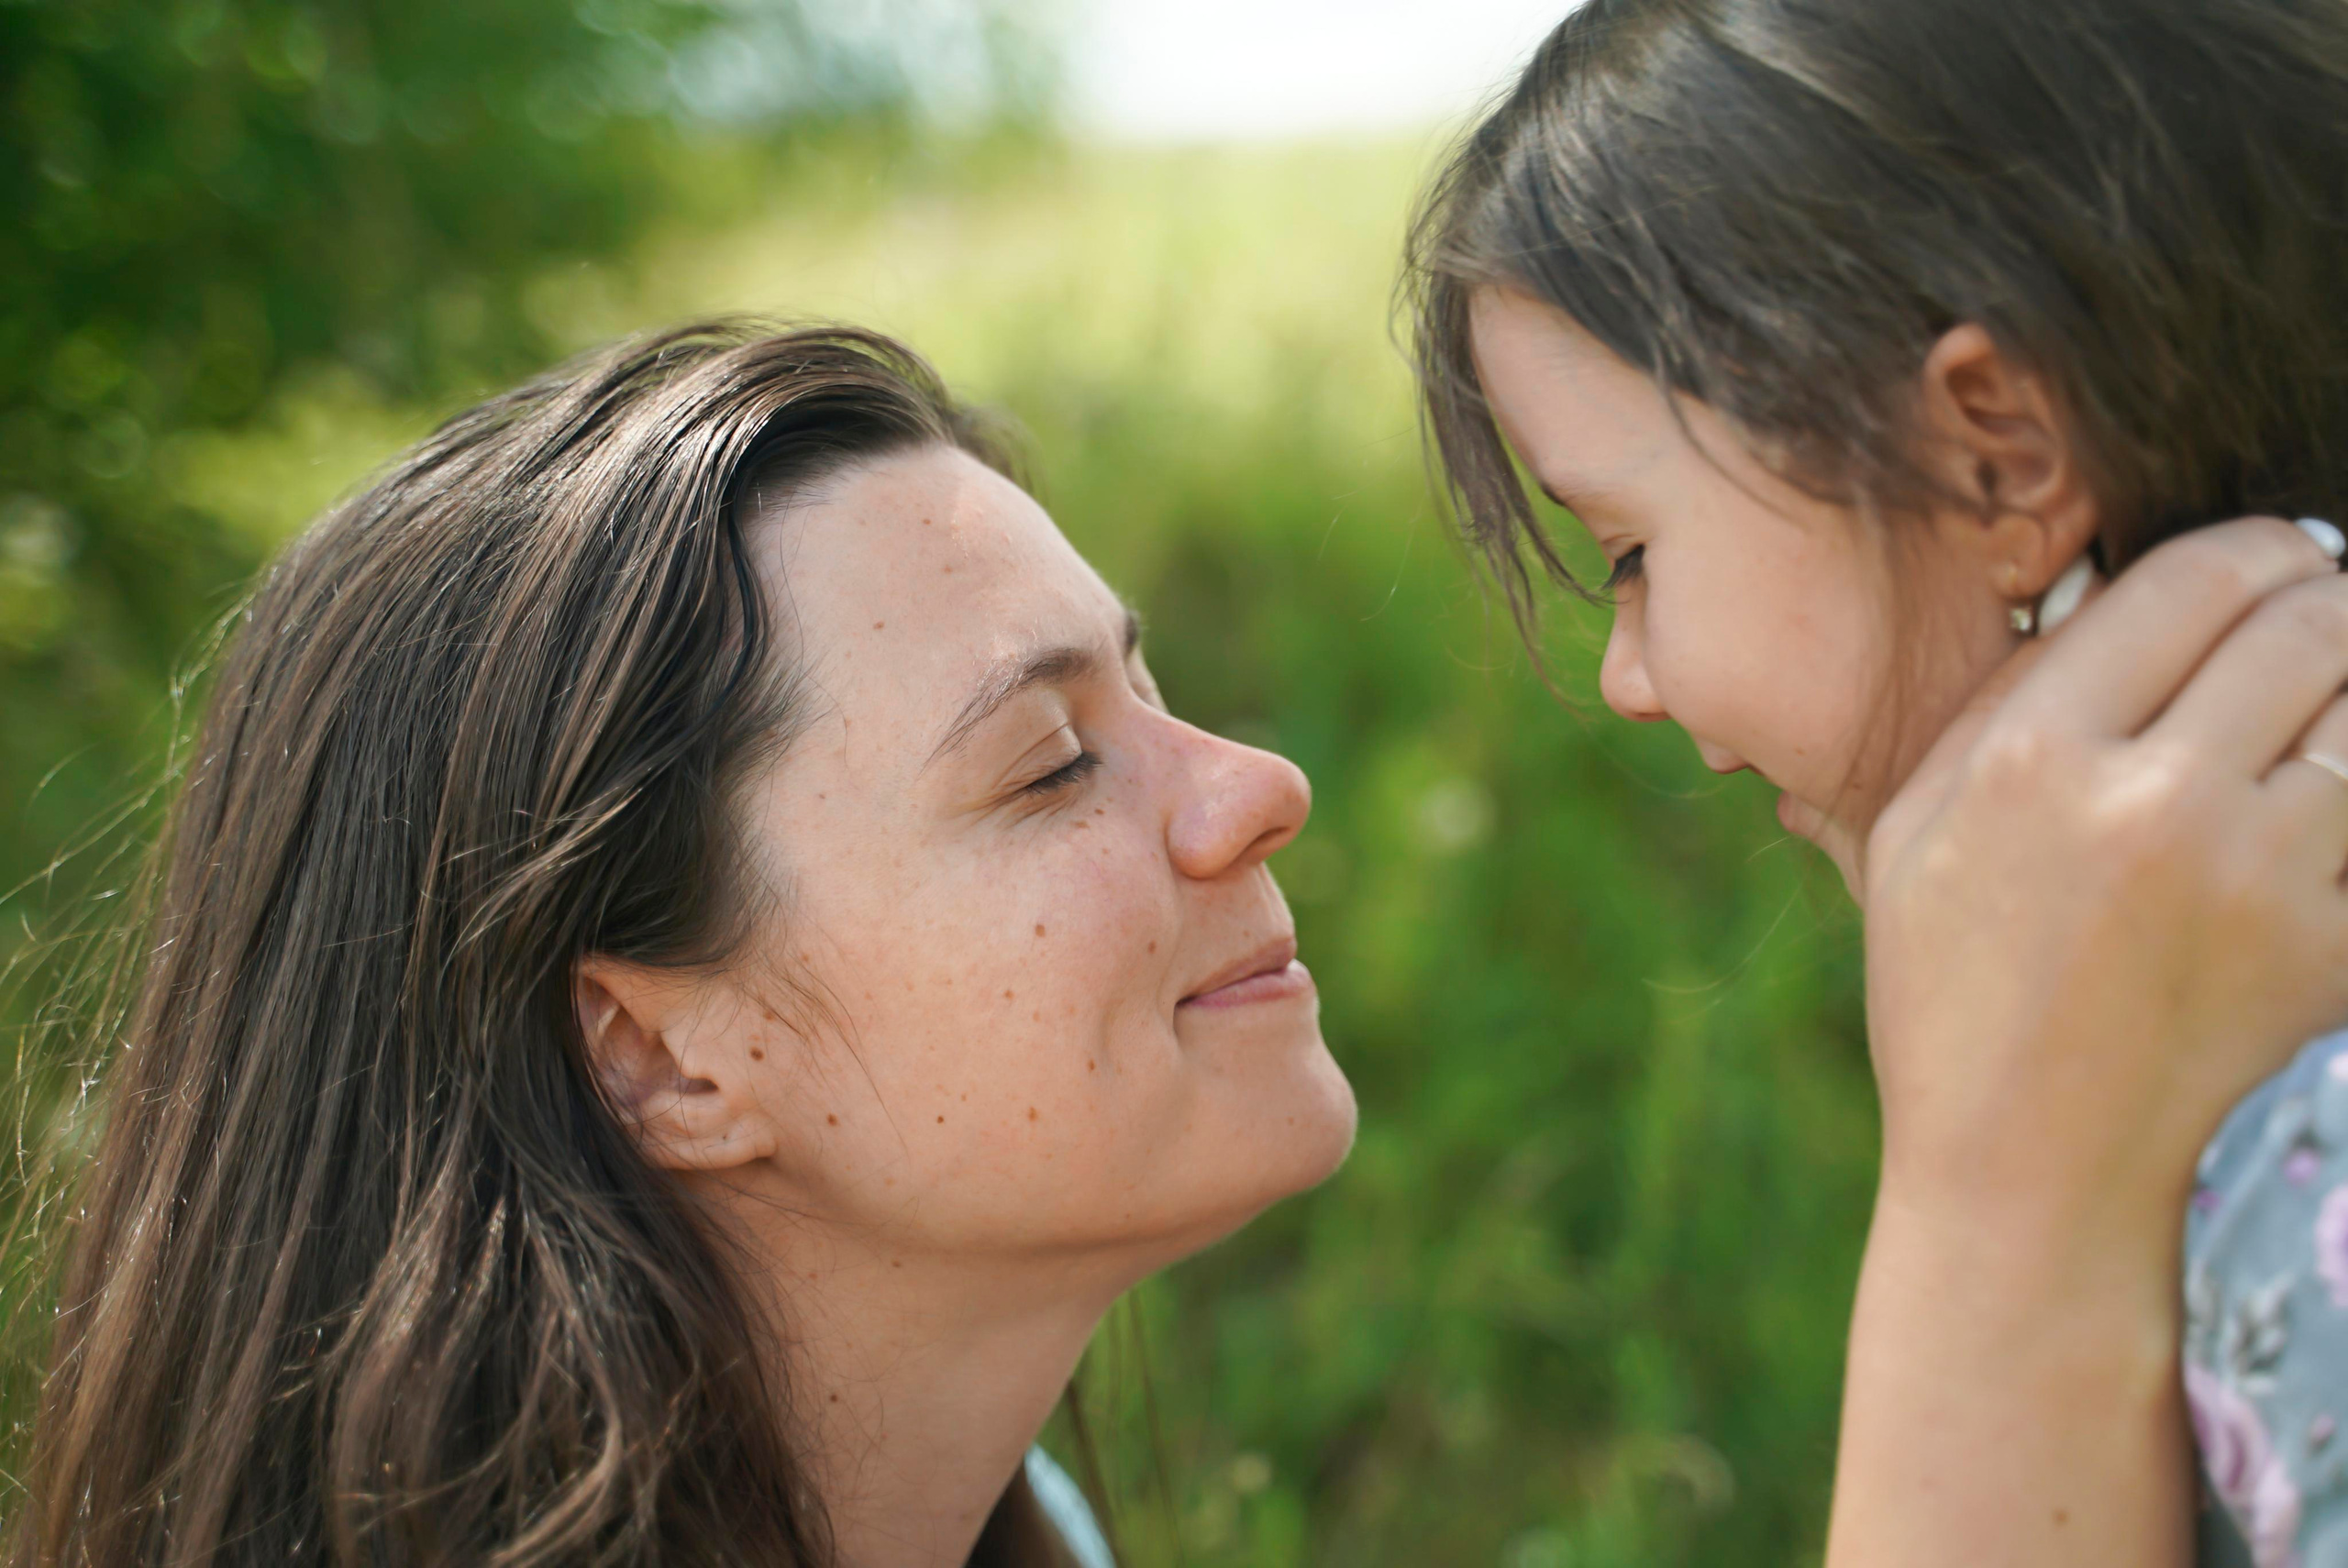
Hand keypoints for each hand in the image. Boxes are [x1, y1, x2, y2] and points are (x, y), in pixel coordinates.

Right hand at [1865, 515, 2347, 1250]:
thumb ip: (2001, 696)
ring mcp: (2257, 883)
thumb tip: (2108, 584)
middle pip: (2314, 619)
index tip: (2272, 566)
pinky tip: (2322, 813)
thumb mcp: (1915, 825)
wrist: (2026, 1163)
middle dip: (2333, 600)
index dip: (2258, 549)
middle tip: (2324, 621)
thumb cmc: (1953, 983)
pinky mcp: (2330, 954)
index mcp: (2034, 759)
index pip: (2196, 577)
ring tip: (2327, 716)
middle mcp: (2152, 806)